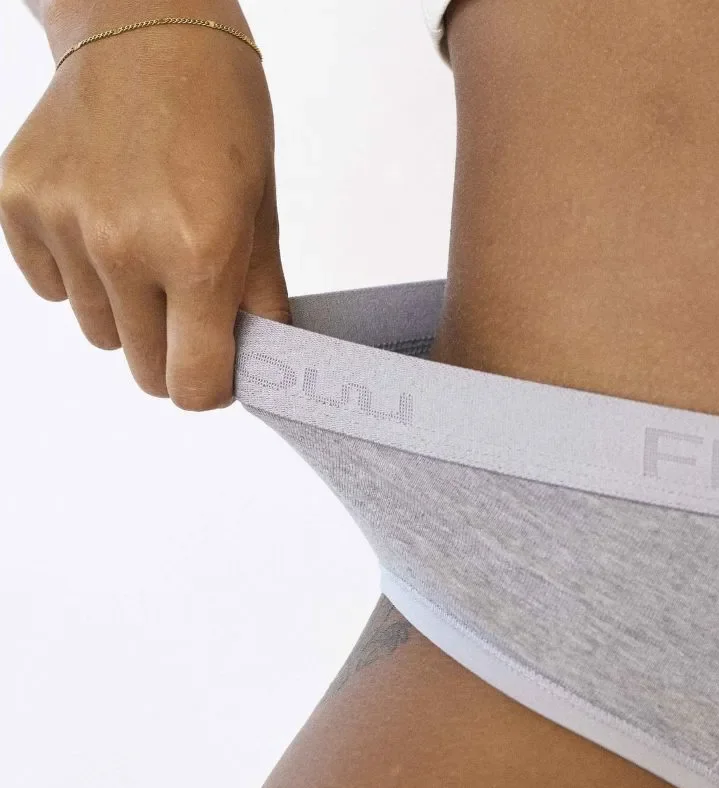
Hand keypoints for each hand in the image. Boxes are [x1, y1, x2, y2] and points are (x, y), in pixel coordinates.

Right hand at [0, 22, 291, 408]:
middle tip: (190, 306)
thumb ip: (258, 304)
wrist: (144, 28)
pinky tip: (104, 223)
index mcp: (198, 253)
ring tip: (147, 247)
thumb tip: (258, 367)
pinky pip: (53, 290)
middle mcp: (123, 247)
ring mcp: (63, 226)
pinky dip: (81, 276)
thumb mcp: (262, 215)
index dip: (210, 388)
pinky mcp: (18, 206)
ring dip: (127, 314)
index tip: (218, 370)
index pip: (192, 386)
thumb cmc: (219, 115)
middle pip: (144, 371)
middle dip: (172, 353)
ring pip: (99, 333)